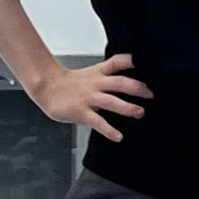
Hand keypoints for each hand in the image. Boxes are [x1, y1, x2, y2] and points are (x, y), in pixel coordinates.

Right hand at [32, 53, 149, 143]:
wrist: (47, 88)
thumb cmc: (70, 84)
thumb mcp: (91, 74)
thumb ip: (108, 77)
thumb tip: (129, 83)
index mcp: (99, 73)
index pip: (117, 62)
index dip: (132, 61)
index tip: (147, 64)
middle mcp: (96, 84)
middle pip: (120, 82)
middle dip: (137, 88)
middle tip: (151, 94)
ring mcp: (89, 98)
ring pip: (111, 101)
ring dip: (127, 107)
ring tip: (140, 112)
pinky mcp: (81, 112)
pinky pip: (98, 122)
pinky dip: (109, 130)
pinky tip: (118, 136)